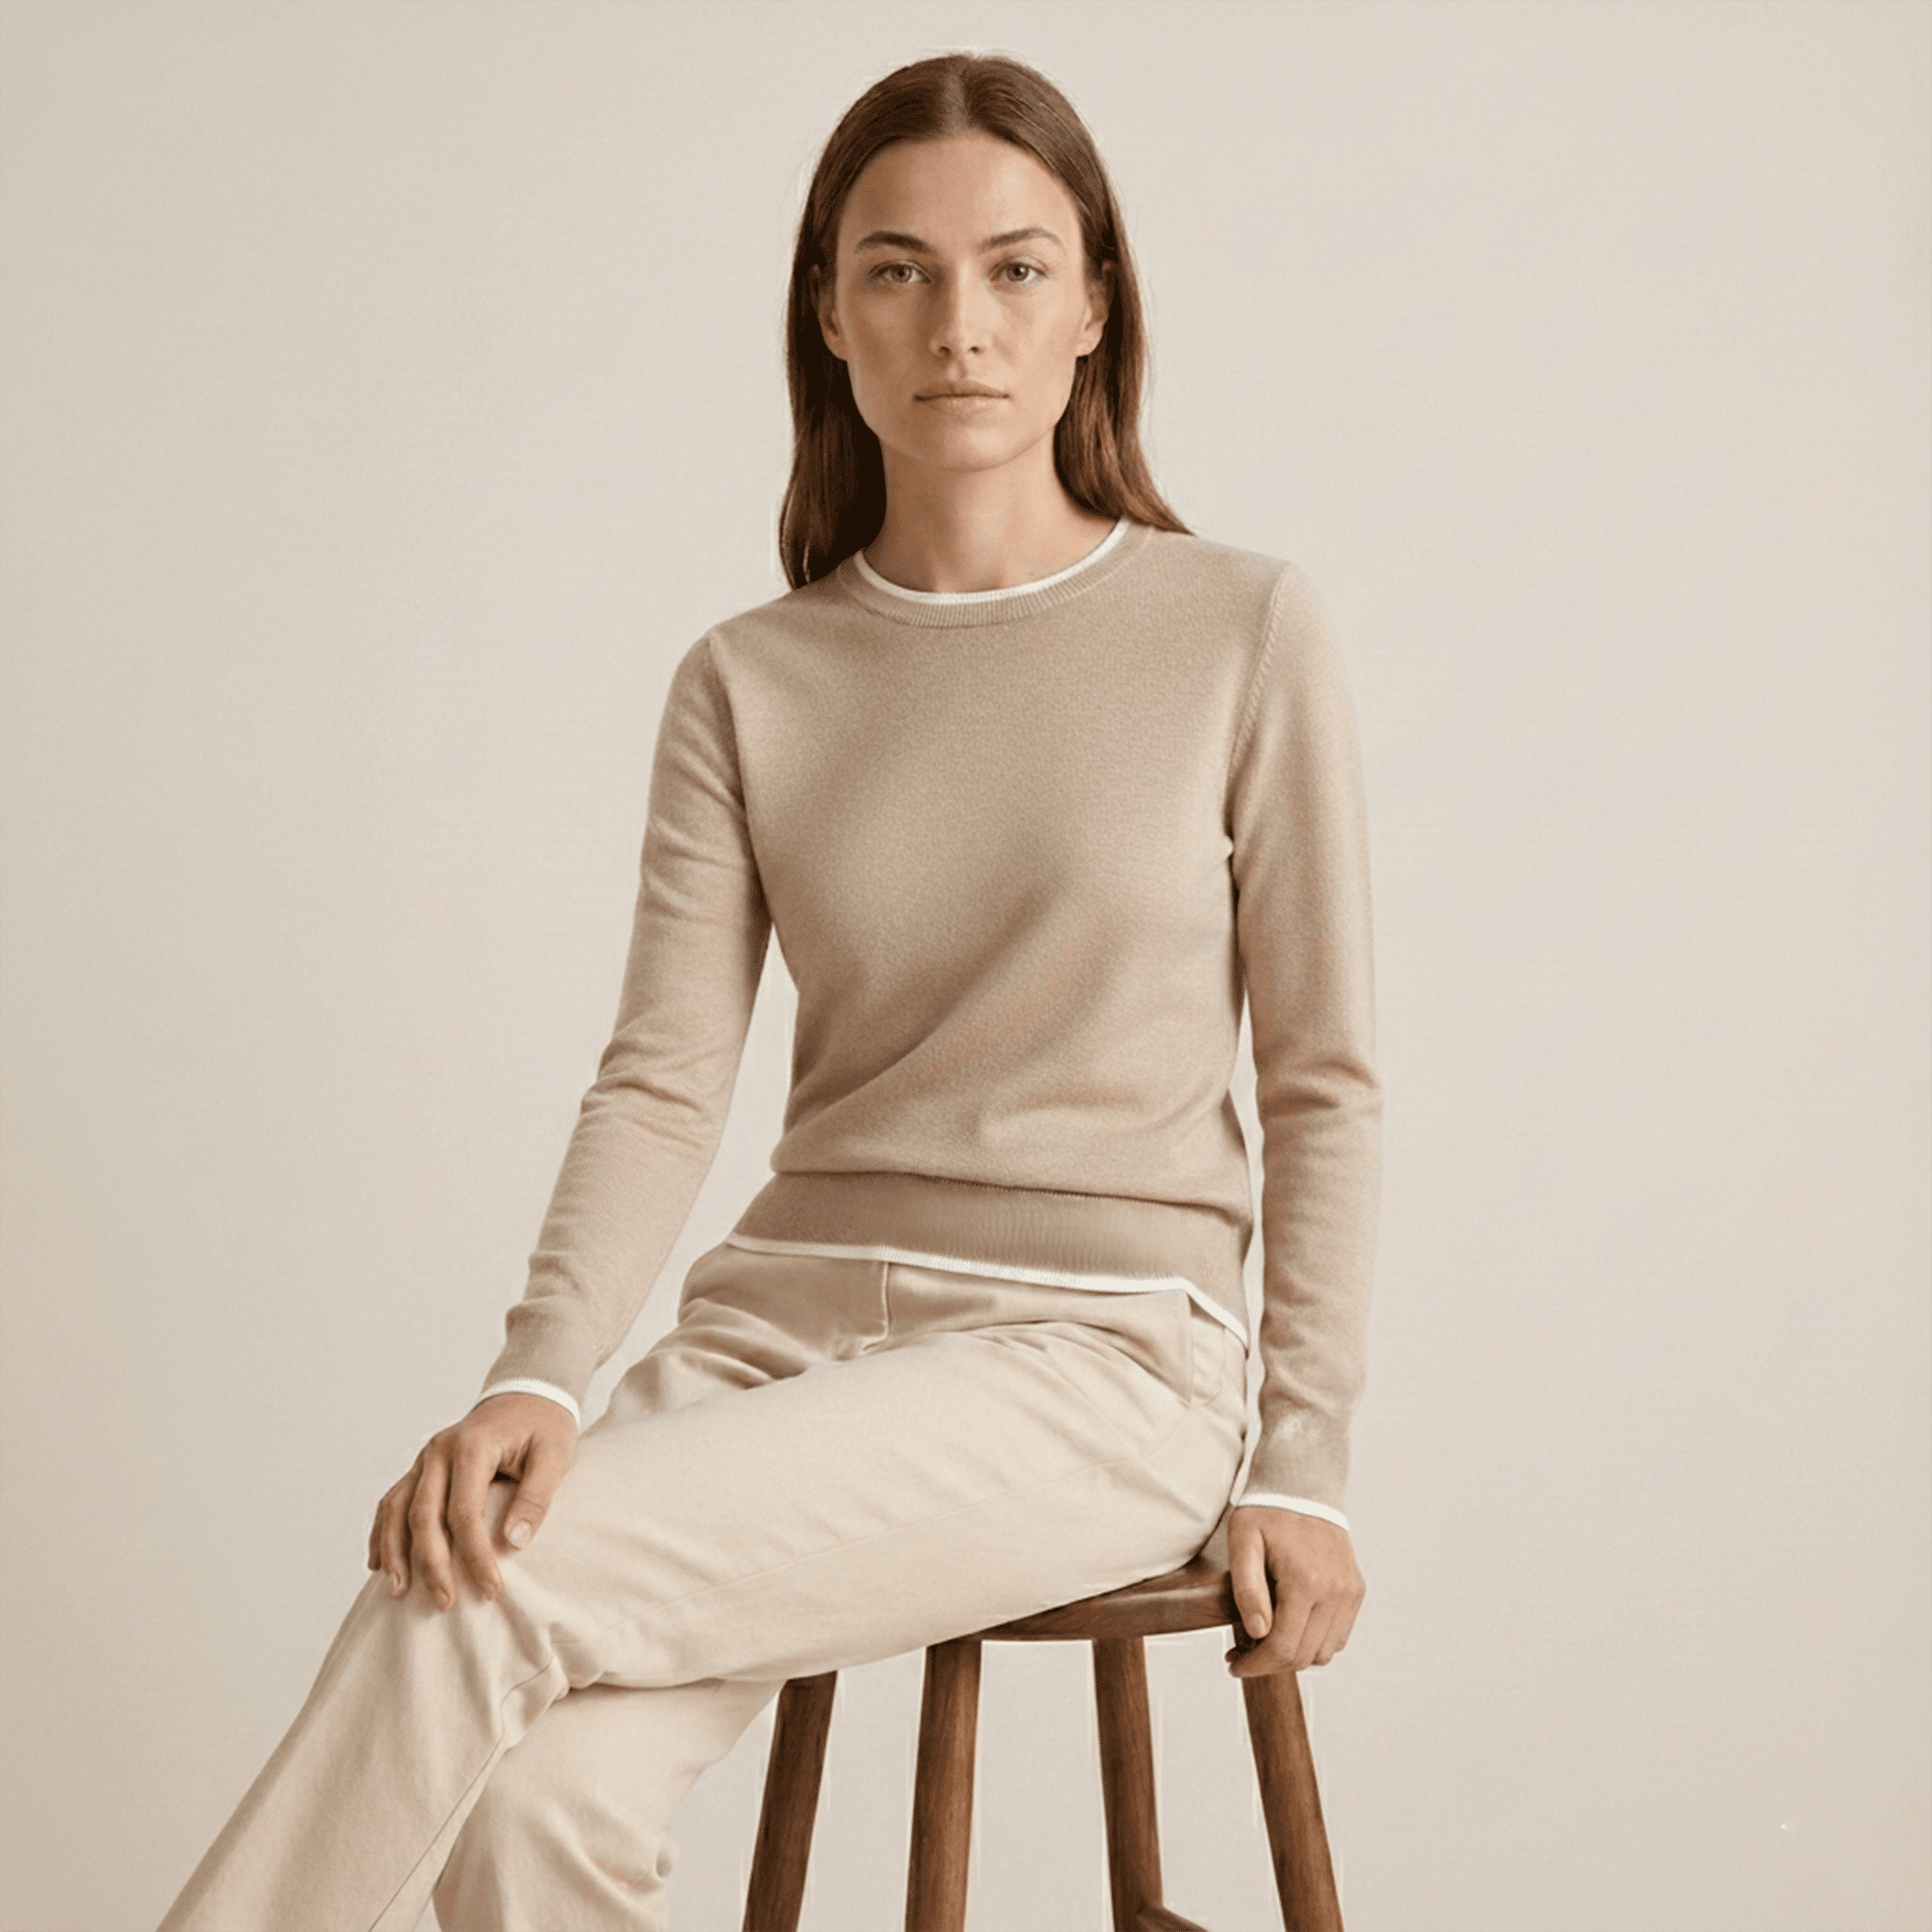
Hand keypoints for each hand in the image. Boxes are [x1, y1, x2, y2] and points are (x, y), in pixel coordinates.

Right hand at [367, 1393, 577, 1612]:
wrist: (527, 1394)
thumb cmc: (544, 1426)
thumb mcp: (555, 1455)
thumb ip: (536, 1496)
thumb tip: (513, 1544)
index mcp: (473, 1445)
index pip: (465, 1511)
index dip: (475, 1555)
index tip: (492, 1589)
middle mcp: (439, 1450)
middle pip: (424, 1515)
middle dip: (432, 1563)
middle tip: (445, 1603)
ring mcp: (425, 1458)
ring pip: (397, 1509)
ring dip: (395, 1552)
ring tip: (398, 1591)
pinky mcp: (421, 1468)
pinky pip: (392, 1502)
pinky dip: (383, 1532)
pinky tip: (379, 1563)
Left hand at [1225, 1505, 1364, 1675]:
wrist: (1304, 1485)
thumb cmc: (1268, 1511)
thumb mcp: (1243, 1541)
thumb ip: (1247, 1588)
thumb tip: (1257, 1632)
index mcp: (1305, 1582)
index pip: (1283, 1649)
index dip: (1255, 1666)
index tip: (1232, 1664)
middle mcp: (1334, 1593)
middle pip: (1303, 1657)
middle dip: (1269, 1664)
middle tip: (1242, 1652)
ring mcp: (1349, 1593)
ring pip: (1323, 1653)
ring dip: (1294, 1654)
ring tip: (1266, 1636)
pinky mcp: (1355, 1591)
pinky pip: (1337, 1636)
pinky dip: (1315, 1640)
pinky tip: (1291, 1623)